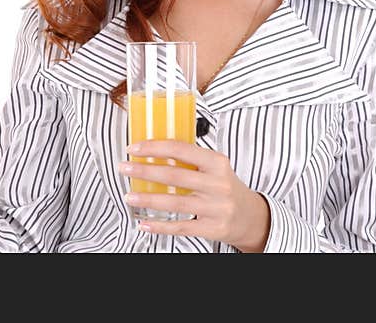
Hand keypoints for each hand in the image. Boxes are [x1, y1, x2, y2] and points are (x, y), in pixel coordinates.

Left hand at [118, 140, 269, 251]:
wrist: (251, 217)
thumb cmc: (226, 187)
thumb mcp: (215, 167)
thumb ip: (190, 158)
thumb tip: (153, 149)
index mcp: (217, 163)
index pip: (181, 149)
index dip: (154, 147)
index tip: (134, 148)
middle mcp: (217, 184)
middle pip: (175, 175)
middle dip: (145, 171)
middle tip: (124, 168)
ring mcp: (215, 208)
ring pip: (175, 202)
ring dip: (148, 199)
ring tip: (129, 196)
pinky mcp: (212, 228)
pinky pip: (181, 227)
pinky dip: (159, 226)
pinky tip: (144, 223)